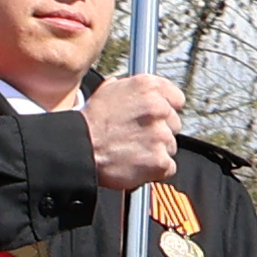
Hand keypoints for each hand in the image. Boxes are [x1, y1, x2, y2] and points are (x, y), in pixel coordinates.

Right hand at [80, 73, 182, 192]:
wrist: (80, 149)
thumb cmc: (91, 122)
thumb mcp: (108, 91)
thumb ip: (131, 88)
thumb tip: (143, 91)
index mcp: (148, 87)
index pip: (177, 99)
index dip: (166, 110)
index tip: (157, 118)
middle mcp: (158, 108)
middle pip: (174, 124)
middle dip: (160, 131)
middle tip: (138, 137)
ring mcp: (161, 135)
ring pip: (171, 146)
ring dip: (157, 150)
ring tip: (133, 151)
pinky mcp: (160, 160)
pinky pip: (169, 167)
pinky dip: (156, 169)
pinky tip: (138, 164)